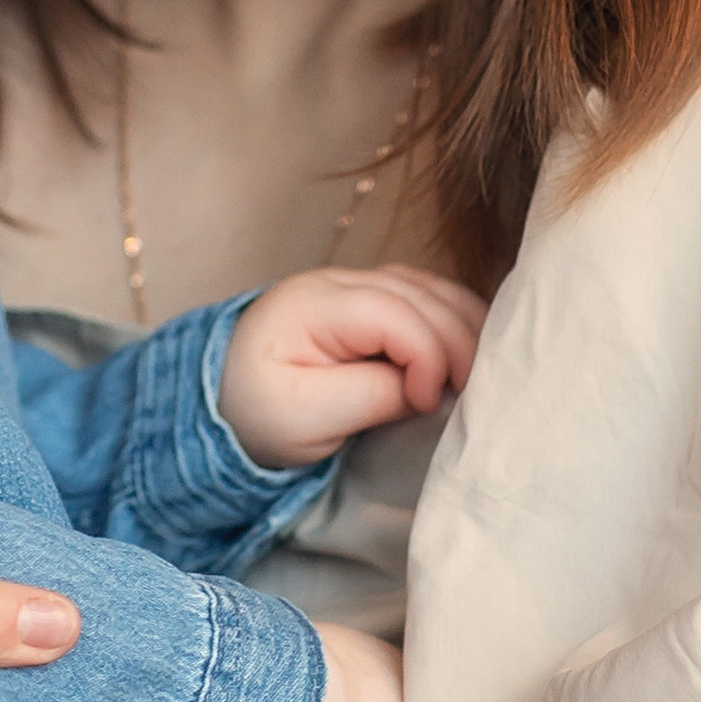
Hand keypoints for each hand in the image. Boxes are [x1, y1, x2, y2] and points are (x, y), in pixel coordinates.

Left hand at [217, 265, 486, 469]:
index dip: (428, 355)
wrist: (224, 399)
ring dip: (464, 329)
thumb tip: (428, 388)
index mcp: (312, 305)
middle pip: (422, 294)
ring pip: (432, 288)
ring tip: (476, 377)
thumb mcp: (305, 420)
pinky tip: (466, 354)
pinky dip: (454, 321)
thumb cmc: (259, 414)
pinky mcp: (371, 298)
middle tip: (468, 395)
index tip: (427, 403)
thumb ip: (370, 398)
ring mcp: (356, 284)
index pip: (393, 313)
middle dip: (457, 343)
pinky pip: (428, 296)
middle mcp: (338, 281)